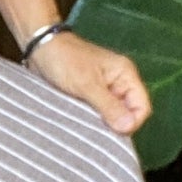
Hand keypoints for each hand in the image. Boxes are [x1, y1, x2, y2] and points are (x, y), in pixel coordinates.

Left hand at [25, 31, 150, 135]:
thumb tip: (127, 127)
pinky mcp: (91, 96)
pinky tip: (81, 124)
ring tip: (86, 127)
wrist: (40, 48)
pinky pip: (99, 113)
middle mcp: (119, 83)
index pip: (142, 107)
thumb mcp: (87, 84)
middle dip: (116, 125)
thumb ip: (108, 106)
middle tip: (96, 131)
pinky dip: (92, 120)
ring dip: (102, 124)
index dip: (132, 122)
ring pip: (113, 116)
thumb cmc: (64, 60)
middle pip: (129, 114)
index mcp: (125, 75)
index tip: (113, 132)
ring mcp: (105, 90)